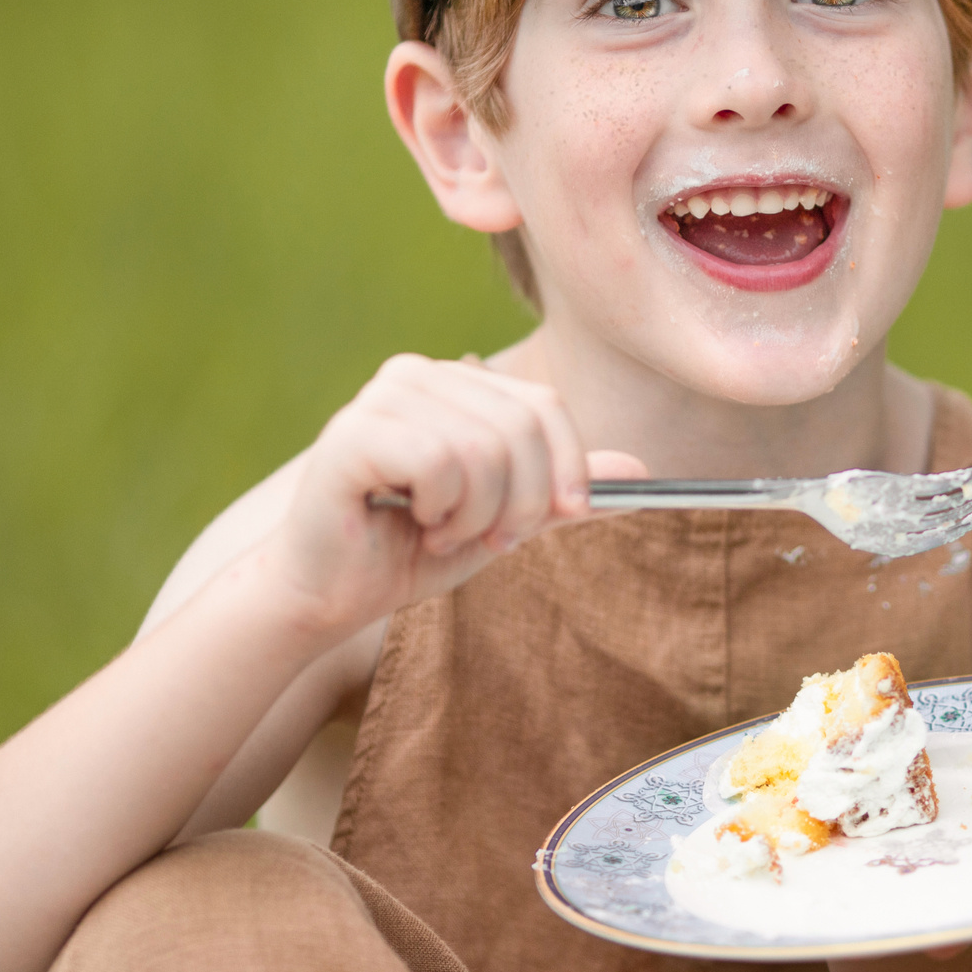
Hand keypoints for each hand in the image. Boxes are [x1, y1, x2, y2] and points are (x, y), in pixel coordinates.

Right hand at [263, 353, 643, 637]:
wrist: (329, 596)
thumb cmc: (411, 552)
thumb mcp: (505, 521)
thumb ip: (563, 492)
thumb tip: (641, 470)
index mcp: (454, 383)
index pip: (544, 405)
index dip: (569, 464)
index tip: (567, 514)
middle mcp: (415, 375)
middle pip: (521, 425)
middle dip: (521, 501)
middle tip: (486, 538)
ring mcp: (380, 397)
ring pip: (484, 448)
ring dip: (474, 514)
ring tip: (437, 531)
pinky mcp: (352, 432)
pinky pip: (439, 462)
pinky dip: (439, 509)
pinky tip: (408, 522)